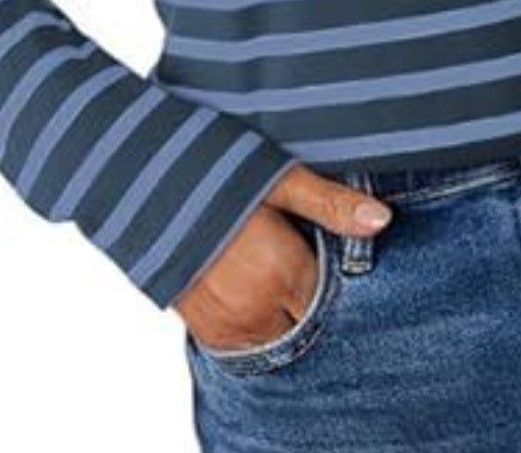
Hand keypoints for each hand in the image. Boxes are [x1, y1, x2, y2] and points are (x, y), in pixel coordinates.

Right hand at [170, 162, 393, 353]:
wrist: (138, 186)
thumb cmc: (210, 172)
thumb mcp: (276, 177)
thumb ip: (329, 203)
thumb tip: (382, 220)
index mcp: (280, 271)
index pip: (332, 298)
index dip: (334, 276)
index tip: (325, 251)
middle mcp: (256, 310)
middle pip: (308, 323)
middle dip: (311, 298)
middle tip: (298, 259)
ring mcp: (228, 327)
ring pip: (280, 339)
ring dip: (285, 315)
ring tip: (273, 272)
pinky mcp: (204, 332)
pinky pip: (247, 347)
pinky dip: (259, 326)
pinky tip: (252, 290)